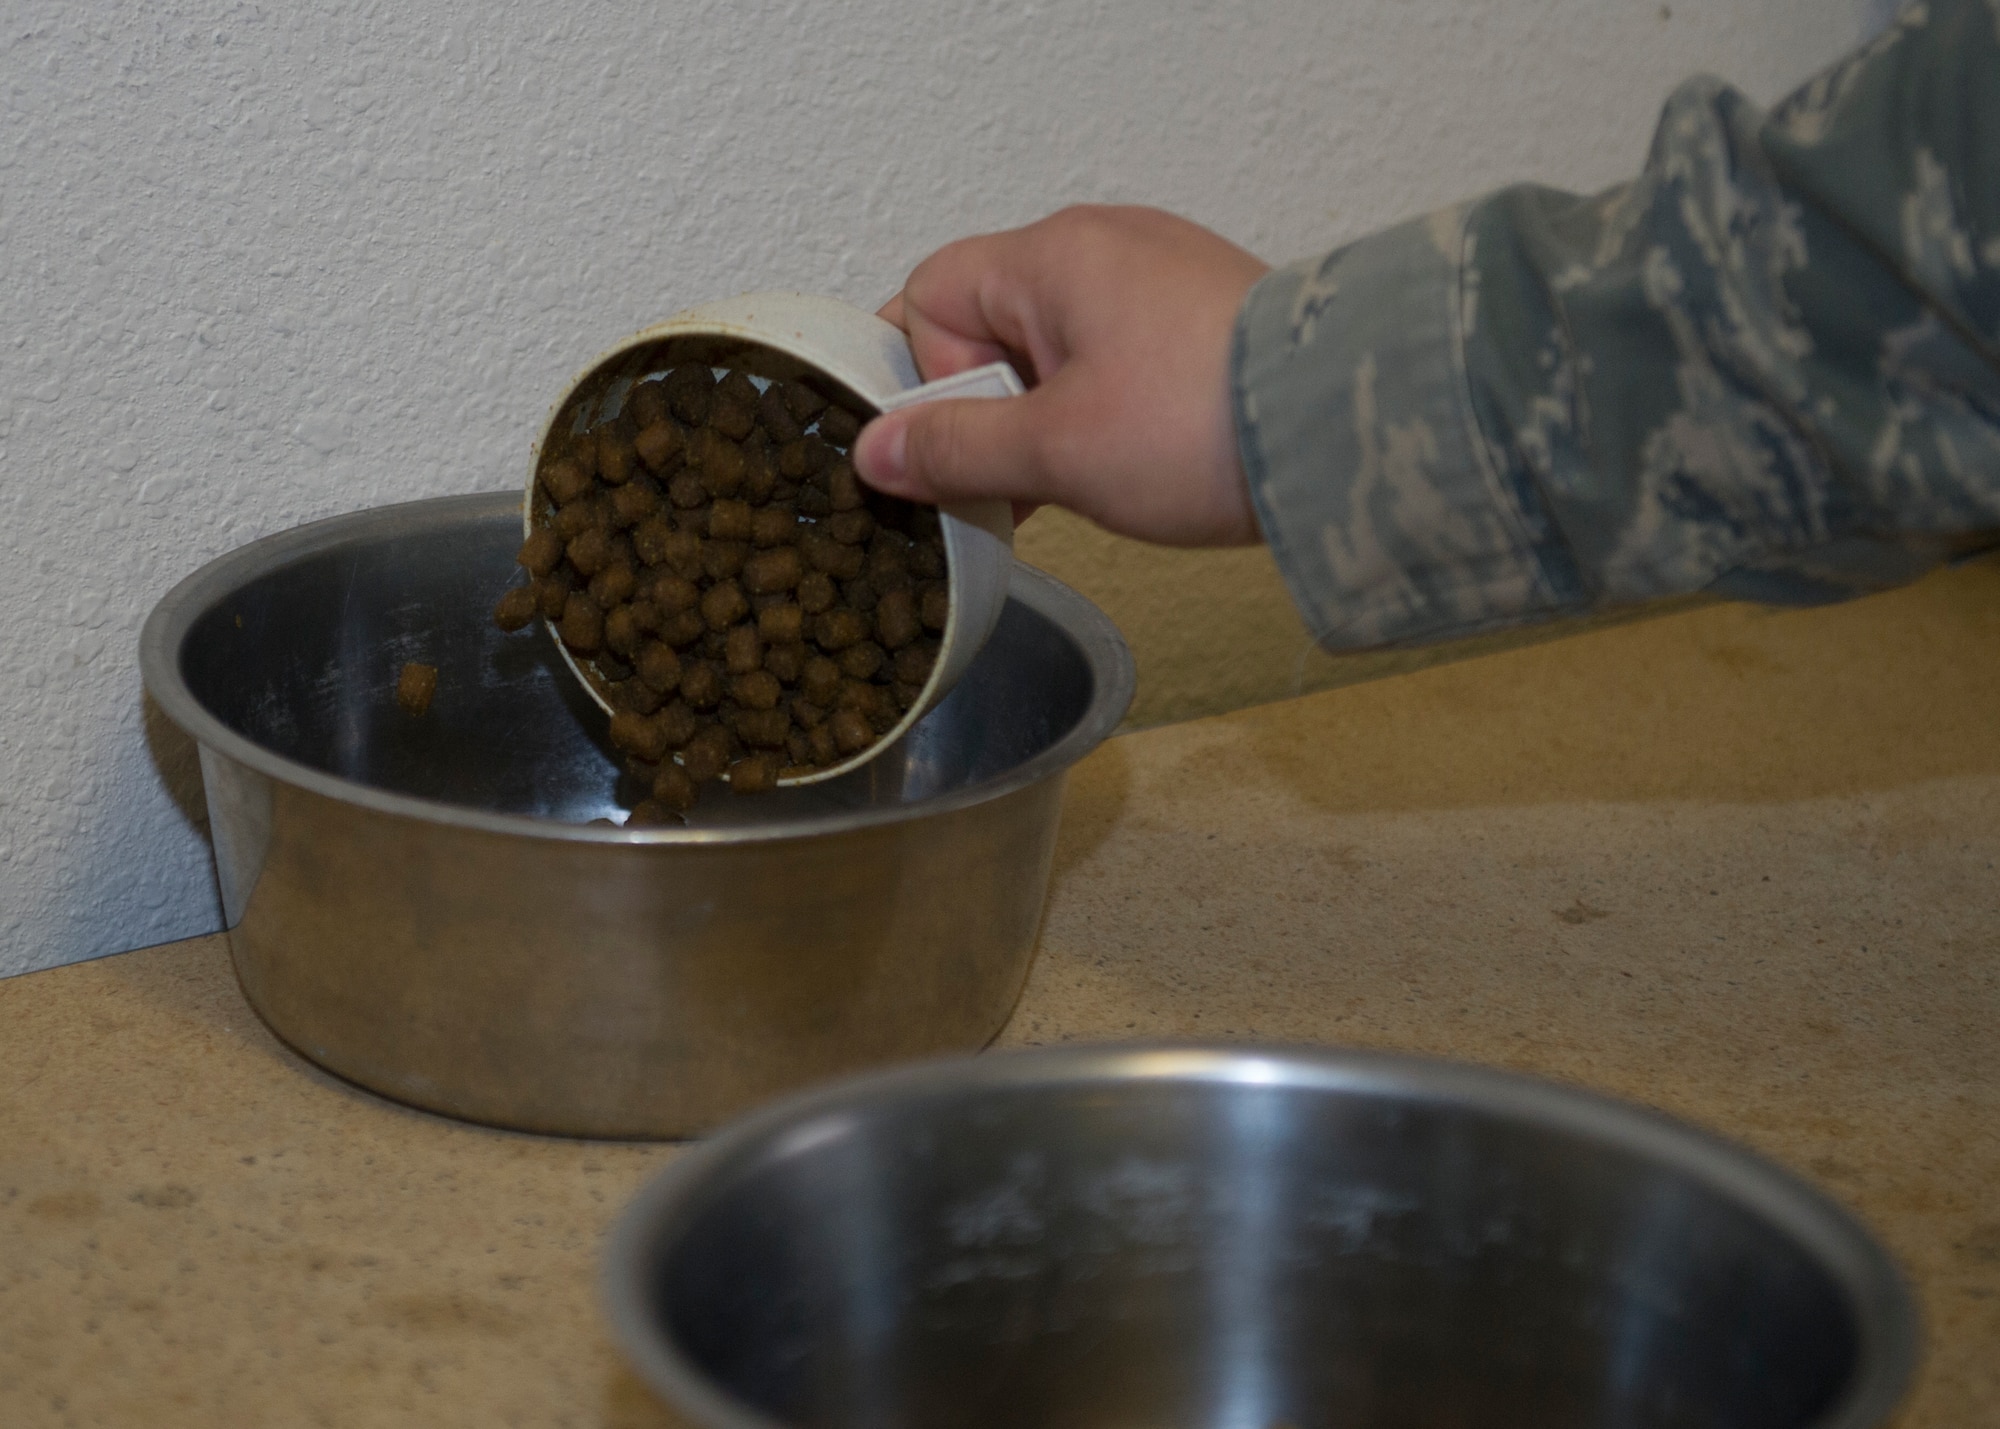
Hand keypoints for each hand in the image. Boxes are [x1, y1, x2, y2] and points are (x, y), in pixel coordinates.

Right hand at [853, 205, 1270, 546]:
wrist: (1349, 434)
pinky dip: (1102, 416)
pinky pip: (1115, 363)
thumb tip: (878, 451)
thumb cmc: (1204, 425)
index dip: (925, 379)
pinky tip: (1126, 471)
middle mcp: (1104, 249)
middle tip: (1019, 485)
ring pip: (1054, 354)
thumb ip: (954, 450)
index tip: (951, 450)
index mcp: (1052, 256)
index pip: (929, 295)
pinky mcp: (1202, 323)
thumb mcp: (1054, 452)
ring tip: (1080, 487)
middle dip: (989, 413)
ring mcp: (1159, 281)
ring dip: (1046, 424)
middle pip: (990, 327)